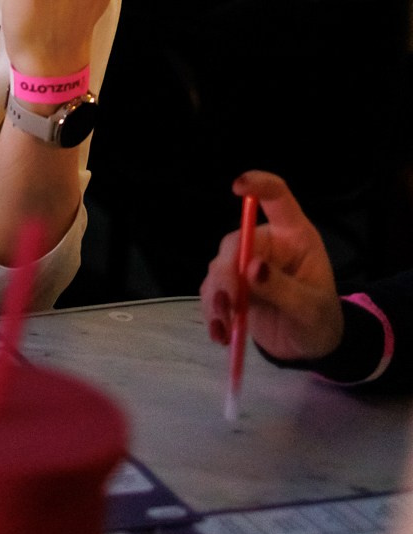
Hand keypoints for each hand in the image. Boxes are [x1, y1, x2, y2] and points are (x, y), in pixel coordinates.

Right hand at [200, 171, 343, 362]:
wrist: (310, 348)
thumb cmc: (320, 320)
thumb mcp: (310, 309)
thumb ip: (282, 288)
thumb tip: (250, 268)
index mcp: (294, 236)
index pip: (277, 198)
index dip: (258, 185)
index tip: (237, 186)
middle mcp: (267, 244)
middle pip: (236, 242)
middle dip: (227, 272)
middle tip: (229, 304)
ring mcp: (246, 264)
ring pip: (218, 267)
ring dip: (217, 296)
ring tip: (225, 325)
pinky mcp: (233, 287)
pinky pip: (212, 291)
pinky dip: (212, 312)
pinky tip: (220, 333)